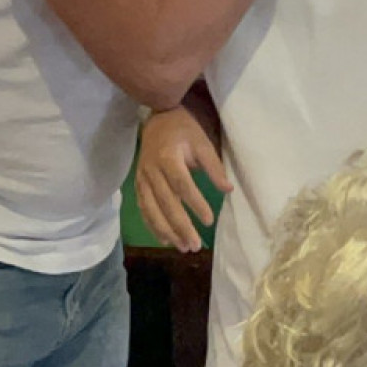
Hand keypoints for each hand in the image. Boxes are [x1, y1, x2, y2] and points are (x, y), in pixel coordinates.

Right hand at [136, 107, 232, 254]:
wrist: (157, 118)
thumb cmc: (184, 130)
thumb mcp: (202, 142)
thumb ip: (214, 166)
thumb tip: (228, 190)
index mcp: (168, 157)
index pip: (181, 184)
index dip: (194, 203)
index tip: (209, 220)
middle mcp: (151, 170)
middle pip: (165, 202)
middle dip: (180, 226)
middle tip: (195, 245)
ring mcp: (142, 178)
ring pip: (152, 209)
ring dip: (166, 231)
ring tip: (183, 247)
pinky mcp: (137, 185)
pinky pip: (143, 209)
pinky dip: (153, 226)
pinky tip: (165, 240)